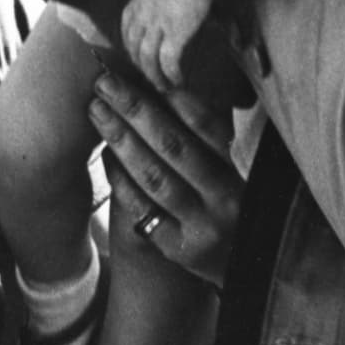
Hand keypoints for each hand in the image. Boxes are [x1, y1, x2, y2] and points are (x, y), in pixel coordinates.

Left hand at [88, 74, 242, 288]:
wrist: (248, 269)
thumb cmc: (238, 206)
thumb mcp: (244, 171)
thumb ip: (216, 137)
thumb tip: (170, 87)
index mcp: (246, 171)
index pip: (210, 128)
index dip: (178, 100)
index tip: (148, 75)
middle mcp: (227, 199)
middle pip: (174, 148)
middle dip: (135, 111)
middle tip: (106, 84)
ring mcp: (202, 227)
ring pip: (153, 177)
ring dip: (120, 139)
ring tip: (97, 111)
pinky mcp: (178, 250)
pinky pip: (142, 208)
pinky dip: (121, 178)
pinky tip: (106, 154)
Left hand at [121, 0, 215, 90]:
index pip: (126, 28)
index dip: (131, 45)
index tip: (137, 56)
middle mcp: (142, 12)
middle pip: (133, 46)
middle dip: (140, 65)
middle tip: (150, 77)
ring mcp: (157, 23)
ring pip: (147, 58)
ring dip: (154, 76)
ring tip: (163, 87)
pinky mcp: (175, 31)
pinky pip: (168, 61)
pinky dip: (171, 74)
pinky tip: (177, 81)